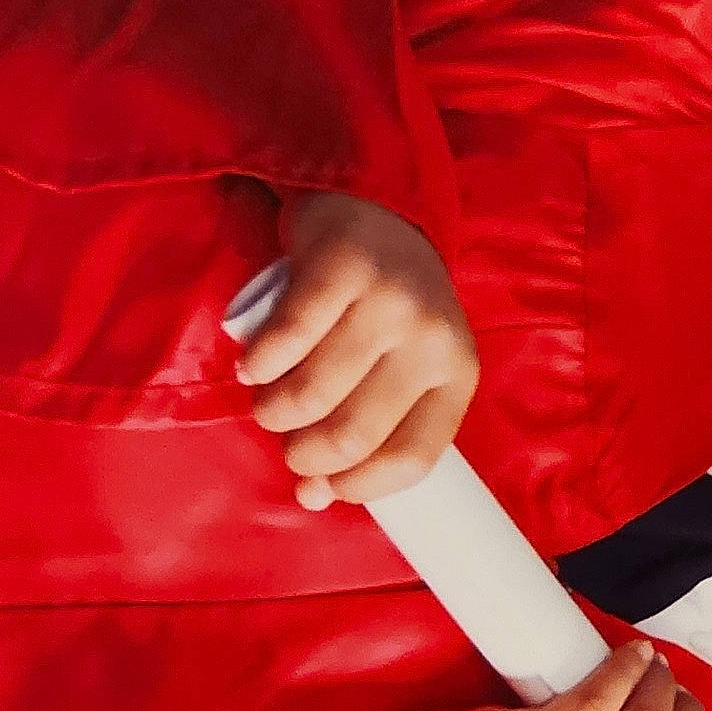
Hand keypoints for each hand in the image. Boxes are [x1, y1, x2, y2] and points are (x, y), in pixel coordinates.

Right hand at [237, 191, 479, 508]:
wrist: (377, 212)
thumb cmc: (386, 309)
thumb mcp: (402, 368)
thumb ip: (368, 430)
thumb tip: (312, 498)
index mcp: (458, 375)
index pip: (413, 457)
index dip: (359, 485)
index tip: (319, 485)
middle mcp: (433, 339)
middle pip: (355, 432)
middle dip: (304, 453)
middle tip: (285, 442)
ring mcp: (390, 300)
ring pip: (313, 392)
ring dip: (274, 411)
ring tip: (267, 403)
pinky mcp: (343, 267)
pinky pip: (286, 339)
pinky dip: (259, 364)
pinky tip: (253, 367)